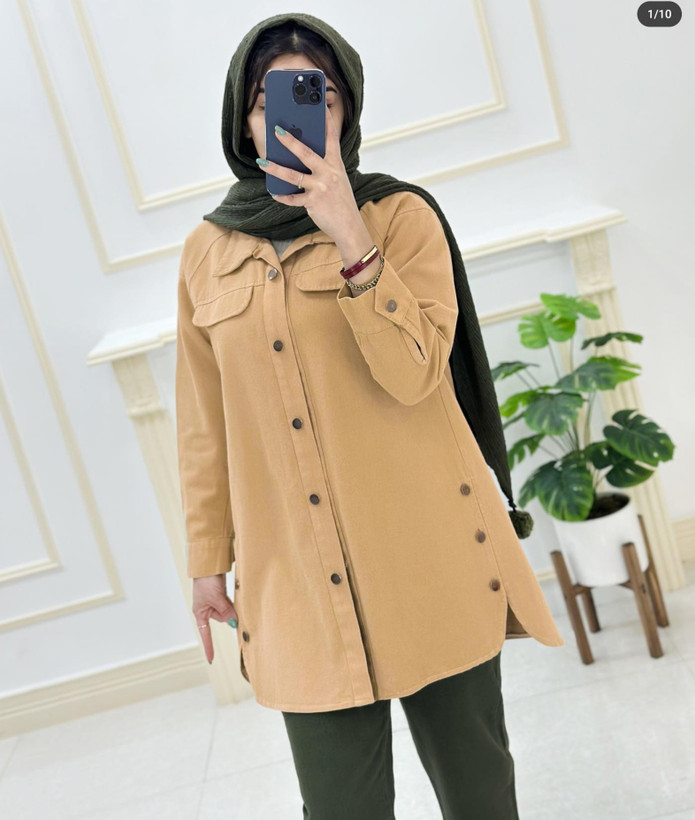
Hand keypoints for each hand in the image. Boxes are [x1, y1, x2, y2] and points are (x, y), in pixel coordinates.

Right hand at [192, 574, 237, 663]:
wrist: (208, 564)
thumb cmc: (206, 582)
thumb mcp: (217, 598)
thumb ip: (226, 612)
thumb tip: (234, 624)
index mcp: (200, 612)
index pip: (206, 634)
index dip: (209, 646)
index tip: (211, 660)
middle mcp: (206, 609)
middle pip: (222, 618)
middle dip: (227, 612)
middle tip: (225, 600)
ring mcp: (213, 602)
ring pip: (227, 610)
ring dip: (230, 606)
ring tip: (224, 593)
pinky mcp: (219, 594)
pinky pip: (228, 603)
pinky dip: (231, 601)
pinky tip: (229, 593)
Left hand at [258, 106, 361, 242]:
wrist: (349, 226)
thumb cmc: (341, 202)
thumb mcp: (337, 180)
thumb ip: (323, 168)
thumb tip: (298, 159)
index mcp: (336, 165)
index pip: (331, 138)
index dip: (325, 120)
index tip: (318, 105)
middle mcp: (328, 173)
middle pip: (306, 153)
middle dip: (290, 140)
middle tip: (276, 130)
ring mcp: (320, 188)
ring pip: (293, 175)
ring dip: (275, 168)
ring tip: (262, 161)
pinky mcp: (312, 203)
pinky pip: (292, 199)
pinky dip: (282, 196)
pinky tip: (274, 193)